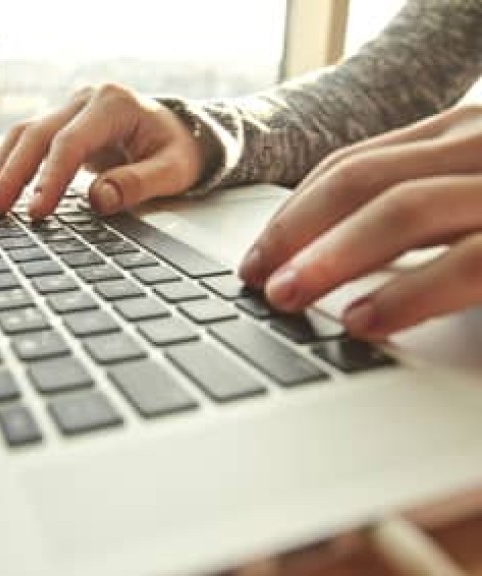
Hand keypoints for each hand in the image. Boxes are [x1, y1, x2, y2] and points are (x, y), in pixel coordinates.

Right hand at [0, 84, 204, 219]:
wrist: (181, 133)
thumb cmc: (179, 151)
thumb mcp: (173, 171)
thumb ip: (137, 184)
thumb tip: (98, 199)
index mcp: (114, 104)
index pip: (71, 142)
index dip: (51, 178)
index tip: (38, 212)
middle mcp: (86, 100)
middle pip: (37, 134)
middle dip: (13, 174)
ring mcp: (71, 110)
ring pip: (25, 134)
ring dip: (4, 168)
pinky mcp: (62, 125)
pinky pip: (29, 142)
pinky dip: (10, 164)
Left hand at [238, 105, 481, 338]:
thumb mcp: (469, 206)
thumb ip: (418, 218)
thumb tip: (327, 258)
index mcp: (459, 135)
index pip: (355, 165)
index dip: (294, 211)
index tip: (256, 255)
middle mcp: (481, 144)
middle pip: (363, 179)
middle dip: (295, 230)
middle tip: (254, 277)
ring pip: (403, 209)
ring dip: (332, 257)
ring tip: (287, 297)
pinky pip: (466, 262)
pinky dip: (406, 294)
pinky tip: (363, 321)